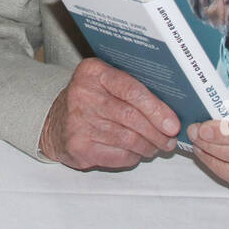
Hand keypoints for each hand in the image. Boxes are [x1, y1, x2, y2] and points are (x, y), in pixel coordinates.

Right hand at [38, 57, 179, 169]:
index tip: (173, 123)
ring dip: (149, 146)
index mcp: (93, 72)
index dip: (156, 108)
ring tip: (157, 146)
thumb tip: (171, 109)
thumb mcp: (104, 83)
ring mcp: (78, 122)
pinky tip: (137, 153)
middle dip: (157, 132)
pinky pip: (118, 155)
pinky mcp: (78, 146)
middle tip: (170, 139)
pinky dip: (133, 156)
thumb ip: (132, 88)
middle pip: (131, 117)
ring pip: (128, 139)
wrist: (54, 123)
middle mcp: (83, 94)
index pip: (131, 89)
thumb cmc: (90, 102)